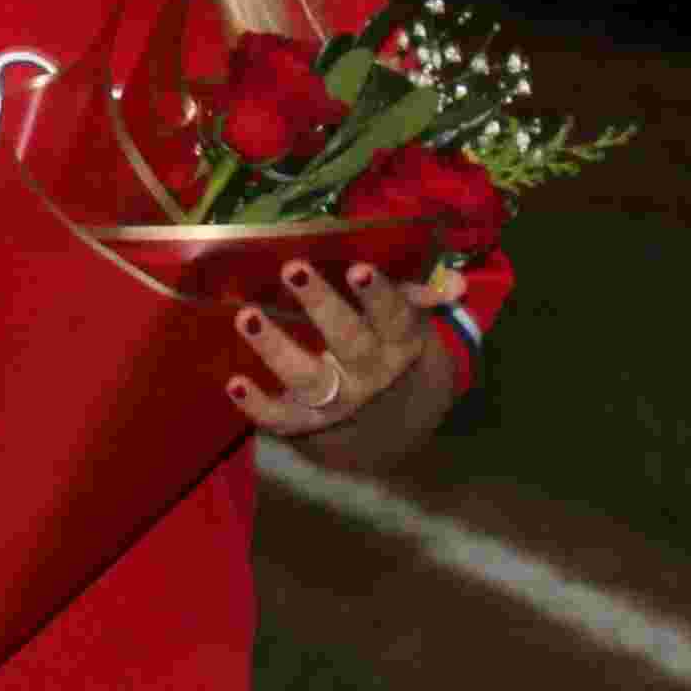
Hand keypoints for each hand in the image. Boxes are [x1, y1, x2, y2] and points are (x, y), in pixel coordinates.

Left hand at [231, 257, 473, 445]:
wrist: (390, 422)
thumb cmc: (390, 349)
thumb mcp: (411, 323)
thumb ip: (422, 297)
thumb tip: (456, 284)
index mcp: (398, 342)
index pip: (392, 316)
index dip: (377, 295)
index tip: (358, 268)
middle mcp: (369, 373)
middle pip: (348, 340)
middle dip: (321, 305)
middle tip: (291, 268)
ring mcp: (337, 400)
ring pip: (308, 378)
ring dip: (276, 347)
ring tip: (247, 316)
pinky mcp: (306, 422)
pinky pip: (282, 418)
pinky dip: (257, 406)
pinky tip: (234, 383)